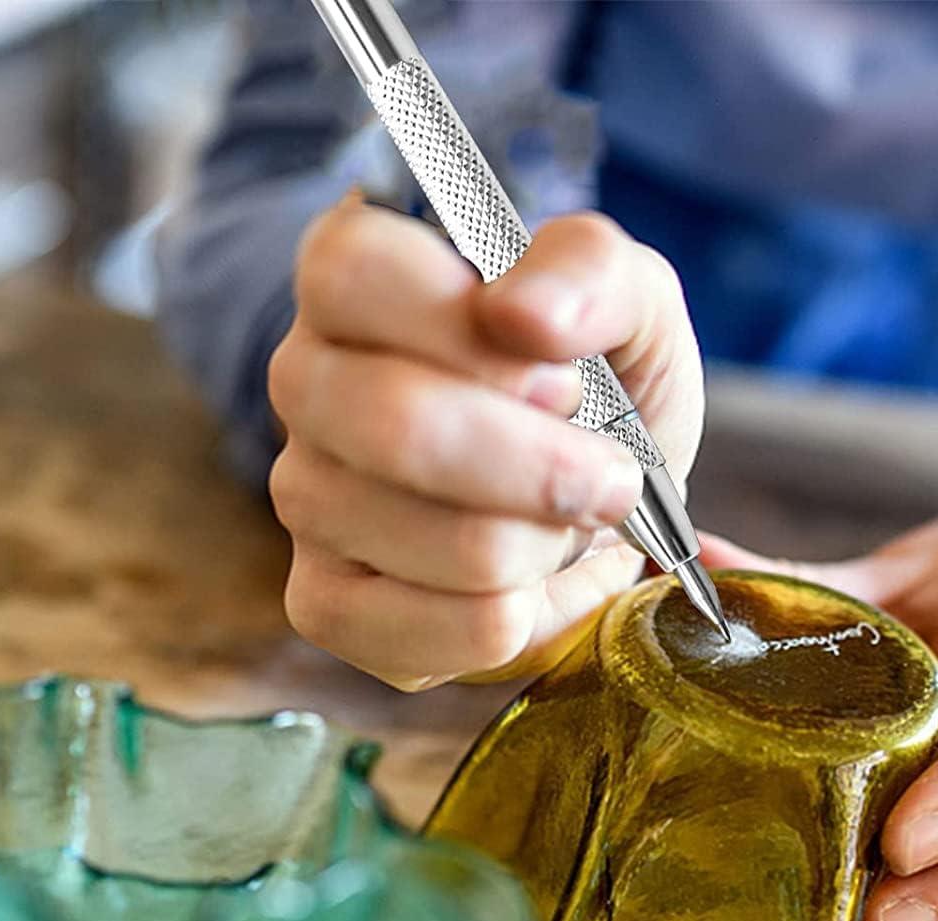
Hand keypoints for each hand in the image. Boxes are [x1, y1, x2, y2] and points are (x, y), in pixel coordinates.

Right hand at [266, 196, 704, 686]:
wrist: (611, 503)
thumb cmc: (604, 390)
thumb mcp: (630, 303)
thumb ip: (590, 270)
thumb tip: (527, 316)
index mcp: (354, 282)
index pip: (357, 276)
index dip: (478, 341)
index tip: (563, 381)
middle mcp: (306, 386)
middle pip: (400, 427)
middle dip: (547, 469)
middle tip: (610, 477)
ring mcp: (307, 502)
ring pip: (451, 546)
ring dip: (550, 545)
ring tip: (566, 525)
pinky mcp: (330, 606)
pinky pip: (449, 634)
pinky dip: (537, 617)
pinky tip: (544, 582)